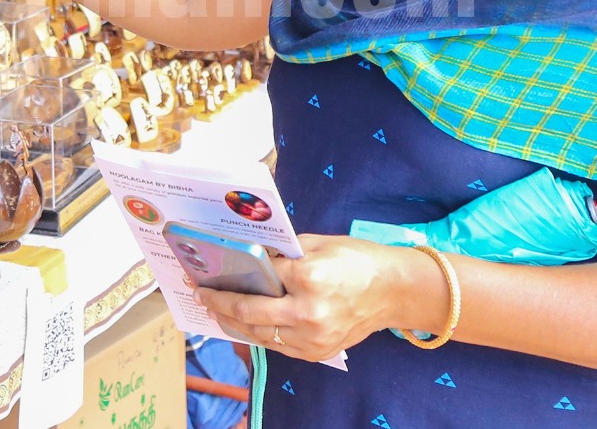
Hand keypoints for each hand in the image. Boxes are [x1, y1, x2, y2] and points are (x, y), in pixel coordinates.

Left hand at [195, 235, 422, 361]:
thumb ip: (283, 253)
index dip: (233, 270)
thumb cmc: (357, 260)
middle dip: (220, 302)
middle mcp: (308, 313)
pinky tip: (243, 323)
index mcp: (309, 278)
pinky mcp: (317, 353)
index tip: (209, 268)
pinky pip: (277, 345)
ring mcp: (313, 338)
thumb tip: (251, 256)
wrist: (395, 291)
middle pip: (250, 311)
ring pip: (259, 334)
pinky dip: (257, 334)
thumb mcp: (318, 244)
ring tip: (215, 310)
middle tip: (201, 293)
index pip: (260, 274)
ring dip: (232, 322)